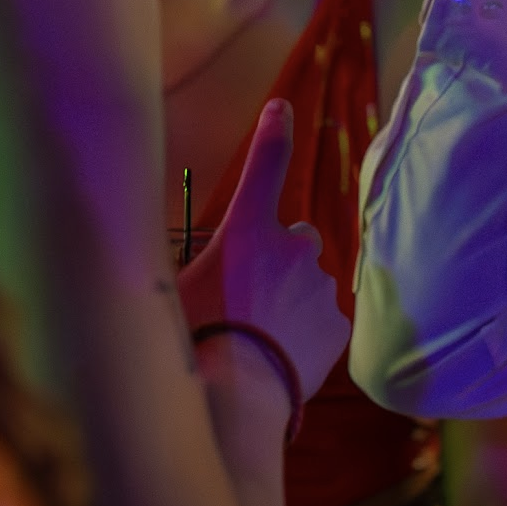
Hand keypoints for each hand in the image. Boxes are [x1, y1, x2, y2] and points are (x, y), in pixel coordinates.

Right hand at [177, 100, 350, 398]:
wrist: (233, 398)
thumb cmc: (190, 342)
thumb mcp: (170, 292)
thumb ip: (187, 267)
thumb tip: (168, 262)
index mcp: (248, 231)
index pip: (263, 167)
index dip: (273, 133)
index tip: (283, 107)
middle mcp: (292, 247)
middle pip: (294, 241)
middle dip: (278, 261)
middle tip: (247, 302)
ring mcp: (320, 284)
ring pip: (307, 285)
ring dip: (289, 303)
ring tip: (256, 342)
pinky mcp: (337, 323)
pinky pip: (321, 322)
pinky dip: (305, 337)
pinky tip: (278, 361)